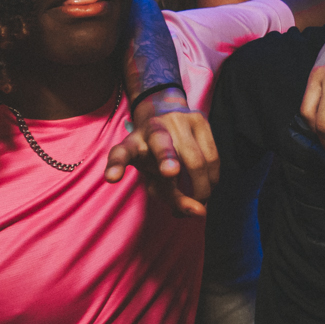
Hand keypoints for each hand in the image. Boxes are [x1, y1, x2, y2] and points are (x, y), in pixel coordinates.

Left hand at [105, 86, 218, 216]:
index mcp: (132, 142)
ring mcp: (177, 119)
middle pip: (161, 146)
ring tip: (200, 202)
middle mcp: (152, 126)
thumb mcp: (151, 172)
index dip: (117, 165)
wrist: (163, 111)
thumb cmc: (153, 152)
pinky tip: (208, 187)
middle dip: (169, 165)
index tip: (112, 178)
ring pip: (196, 159)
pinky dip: (213, 178)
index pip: (121, 153)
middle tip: (182, 192)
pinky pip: (213, 156)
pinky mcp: (200, 119)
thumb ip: (169, 194)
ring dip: (201, 188)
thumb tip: (199, 212)